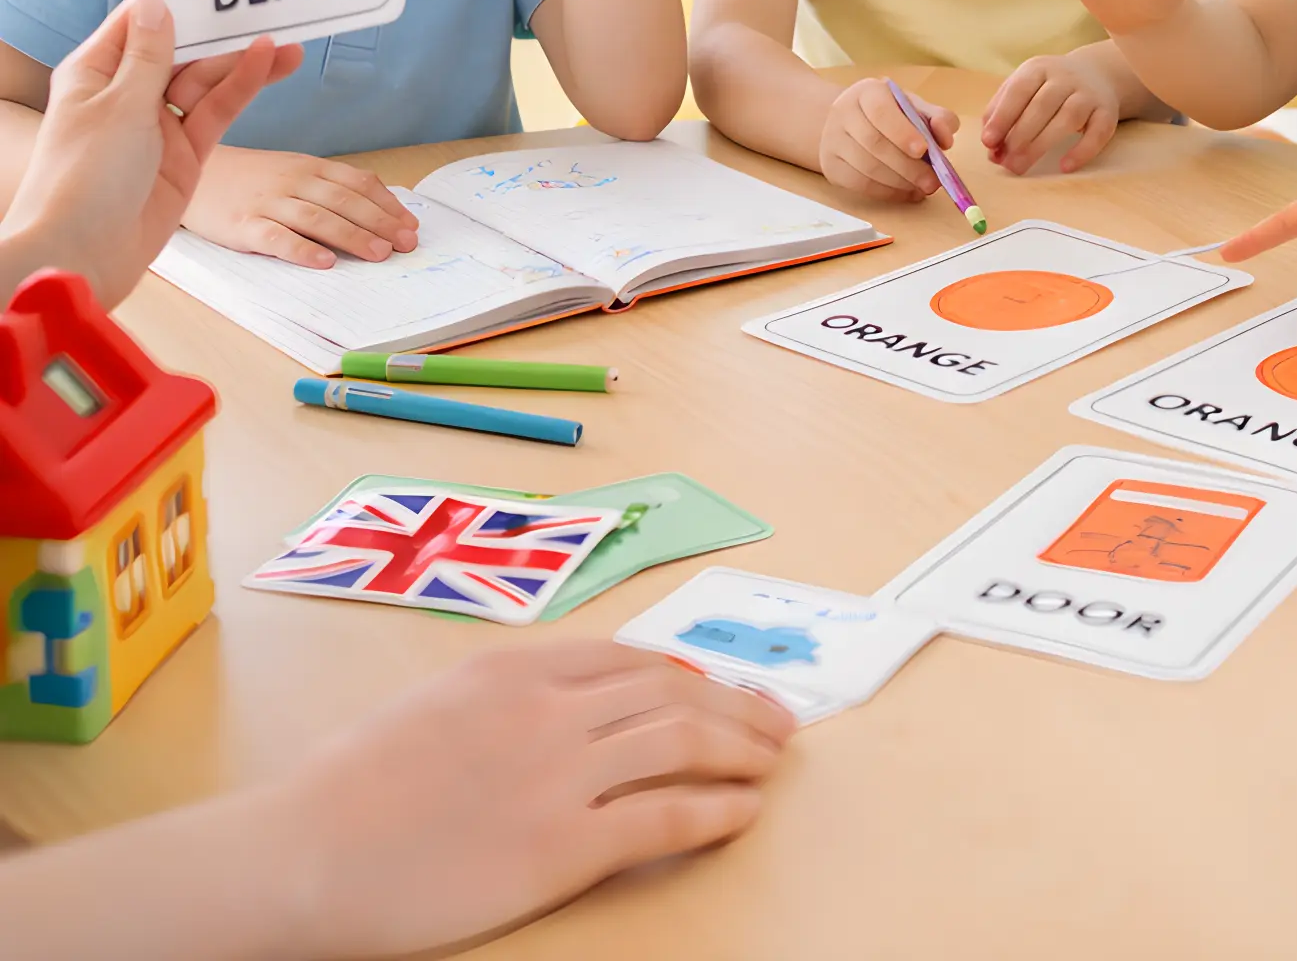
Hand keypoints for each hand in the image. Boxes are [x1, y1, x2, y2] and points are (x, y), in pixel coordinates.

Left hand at [2, 0, 297, 305]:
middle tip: (266, 10)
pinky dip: (242, 89)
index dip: (174, 2)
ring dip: (243, 63)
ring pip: (207, 82)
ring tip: (287, 44)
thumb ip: (148, 55)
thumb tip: (156, 2)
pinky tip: (267, 66)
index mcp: (94, 74)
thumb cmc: (82, 179)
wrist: (83, 254)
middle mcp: (125, 96)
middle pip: (181, 52)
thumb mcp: (118, 105)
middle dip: (221, 35)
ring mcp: (156, 127)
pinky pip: (217, 113)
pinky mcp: (184, 155)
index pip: (137, 23)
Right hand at [184, 145, 420, 267]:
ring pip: (317, 218)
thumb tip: (380, 208)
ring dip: (352, 236)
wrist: (194, 171)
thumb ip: (331, 186)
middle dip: (380, 223)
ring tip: (378, 254)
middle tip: (406, 244)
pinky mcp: (242, 224)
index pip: (358, 183)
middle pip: (344, 201)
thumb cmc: (253, 177)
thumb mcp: (295, 171)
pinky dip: (302, 249)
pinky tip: (324, 262)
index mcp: (310, 167)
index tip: (411, 226)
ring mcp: (268, 202)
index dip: (388, 205)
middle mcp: (293, 181)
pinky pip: (276, 237)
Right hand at [273, 641, 794, 957]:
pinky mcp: (559, 844)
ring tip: (772, 760)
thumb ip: (507, 698)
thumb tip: (567, 704)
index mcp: (516, 669)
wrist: (302, 853)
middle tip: (778, 720)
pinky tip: (741, 811)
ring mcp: (557, 773)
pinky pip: (662, 815)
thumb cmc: (349, 789)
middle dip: (736, 704)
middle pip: (671, 692)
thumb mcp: (436, 706)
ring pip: (681, 740)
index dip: (690, 675)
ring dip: (740, 748)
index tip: (722, 688)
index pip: (631, 659)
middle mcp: (548, 708)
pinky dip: (714, 809)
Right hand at [819, 77, 958, 201]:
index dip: (902, 132)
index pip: (880, 111)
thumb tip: (946, 139)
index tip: (923, 150)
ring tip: (922, 187)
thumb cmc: (891, 115)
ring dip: (899, 182)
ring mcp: (832, 140)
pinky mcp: (830, 166)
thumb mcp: (915, 107)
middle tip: (932, 181)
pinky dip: (886, 192)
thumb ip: (938, 118)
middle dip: (907, 166)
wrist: (851, 124)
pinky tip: (905, 192)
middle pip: (874, 143)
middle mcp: (843, 112)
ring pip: (866, 167)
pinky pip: (858, 184)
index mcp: (867, 92)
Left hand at [982, 53, 1118, 175]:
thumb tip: (990, 146)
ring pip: (1068, 117)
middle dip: (1020, 136)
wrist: (1096, 73)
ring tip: (1022, 166)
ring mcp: (1089, 94)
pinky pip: (1098, 133)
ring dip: (1042, 144)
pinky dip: (1082, 151)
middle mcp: (1065, 77)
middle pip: (1042, 106)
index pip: (1019, 90)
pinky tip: (1065, 166)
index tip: (988, 142)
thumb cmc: (1048, 87)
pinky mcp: (1107, 113)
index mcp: (1038, 68)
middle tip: (1006, 162)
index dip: (1003, 116)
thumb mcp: (1022, 87)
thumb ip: (1001, 112)